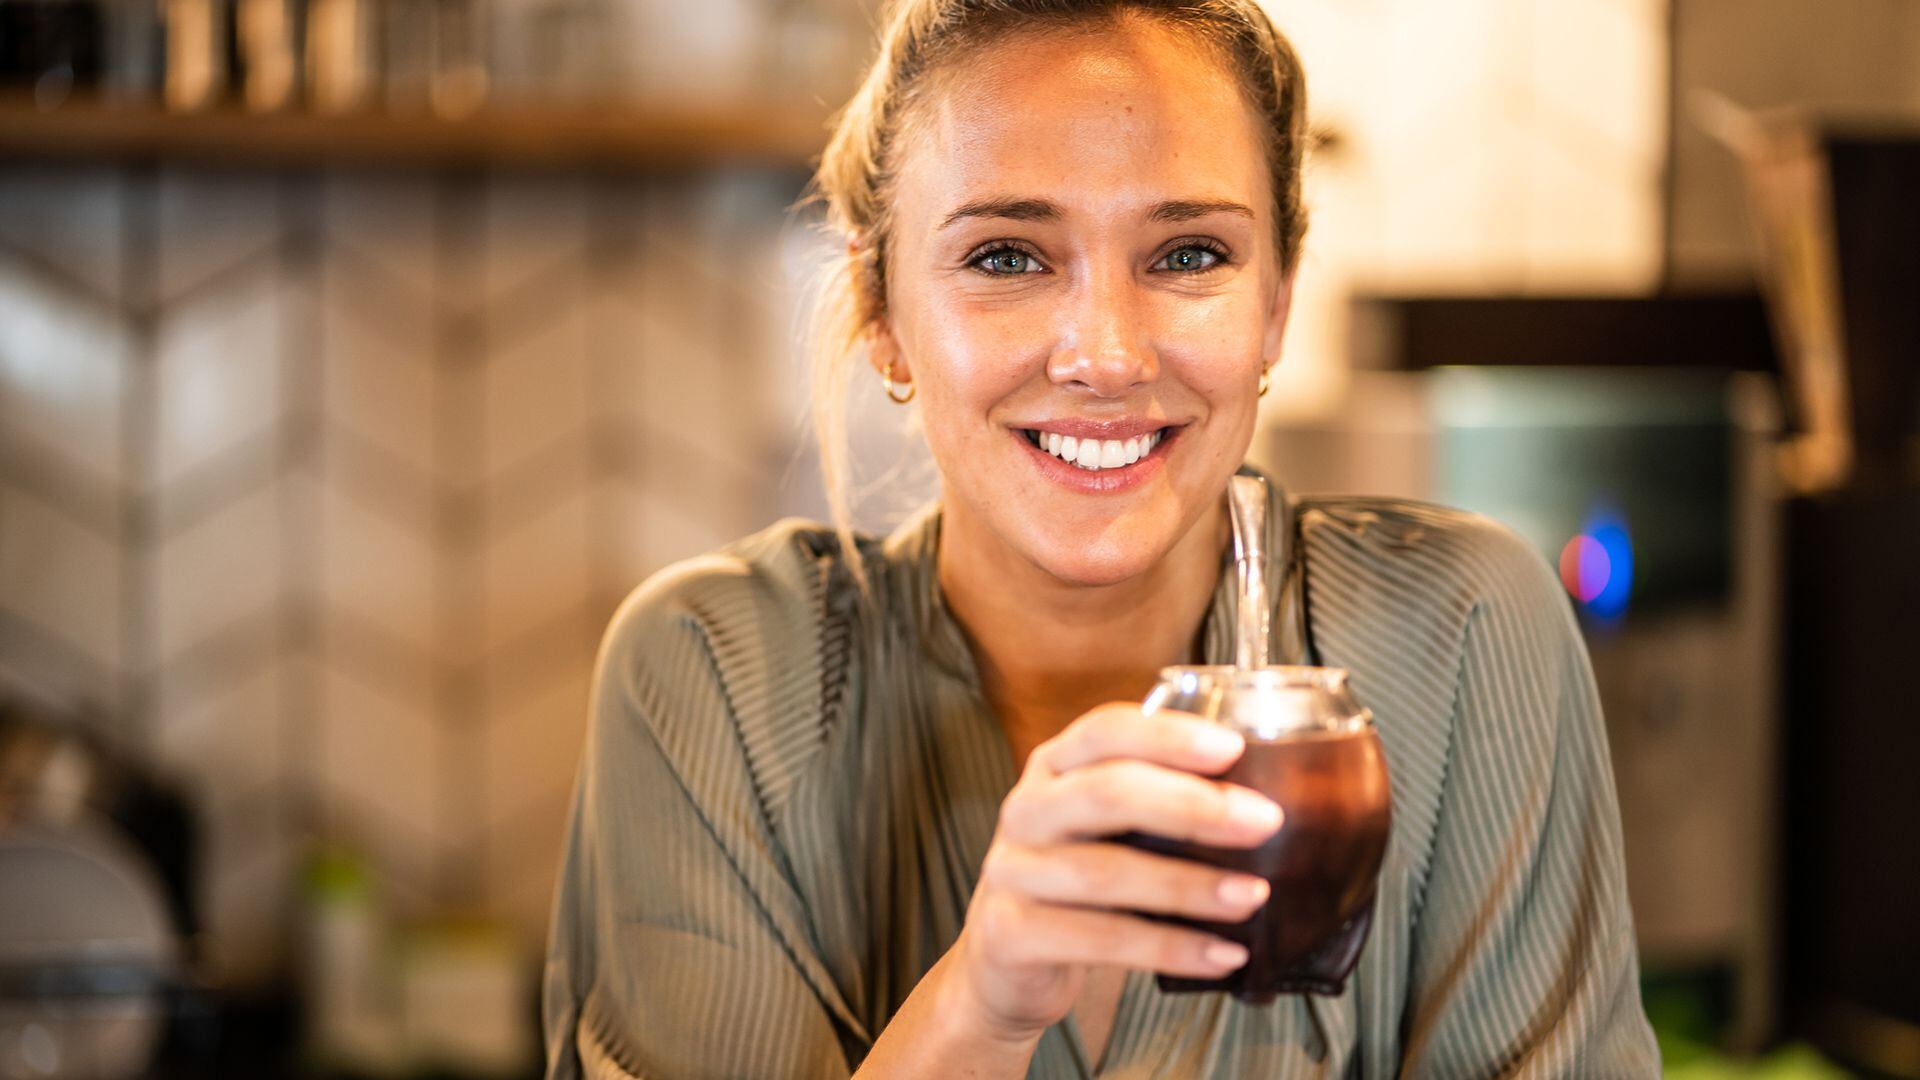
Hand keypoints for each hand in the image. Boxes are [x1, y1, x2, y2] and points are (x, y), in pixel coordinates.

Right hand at [946, 702, 1283, 1043]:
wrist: (1005, 959)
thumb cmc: (1077, 882)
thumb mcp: (1106, 828)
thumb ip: (1160, 803)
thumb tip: (1265, 800)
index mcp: (1054, 767)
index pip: (1104, 731)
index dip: (1167, 735)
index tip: (1233, 747)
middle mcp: (1026, 810)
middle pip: (1105, 794)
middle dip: (1192, 806)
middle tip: (1263, 821)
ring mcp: (1012, 871)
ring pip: (1104, 872)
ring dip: (1189, 885)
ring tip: (1252, 895)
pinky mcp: (1010, 933)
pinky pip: (1100, 940)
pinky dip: (1170, 948)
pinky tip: (1221, 953)